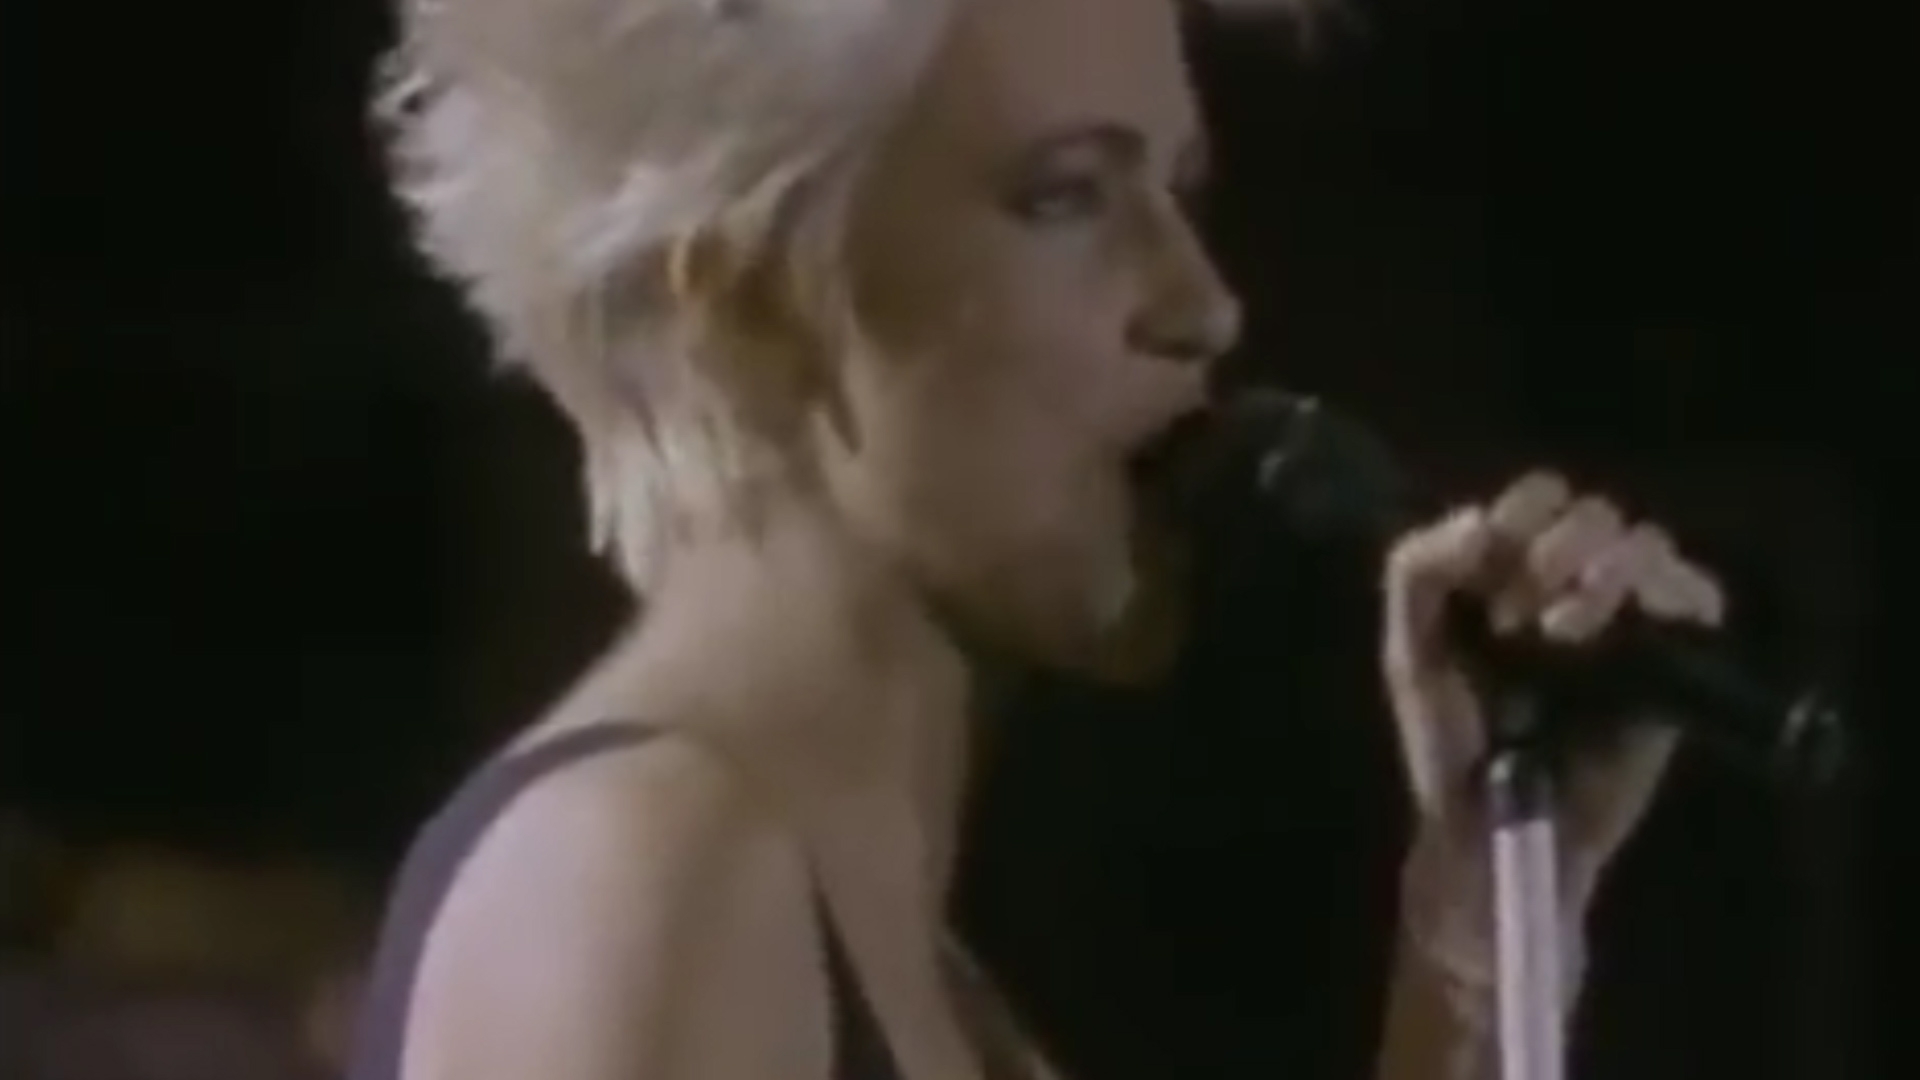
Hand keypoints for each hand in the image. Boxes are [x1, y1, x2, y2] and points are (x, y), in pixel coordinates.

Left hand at [1380, 471, 1724, 985]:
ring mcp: (1630, 619)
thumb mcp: (1410, 649)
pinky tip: (1618, 633)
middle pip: (1593, 512)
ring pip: (1647, 543)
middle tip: (1517, 616)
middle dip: (1554, 549)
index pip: (1539, 496)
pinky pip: (1700, 596)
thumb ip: (1419, 570)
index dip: (1518, 518)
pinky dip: (1669, 594)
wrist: (1492, 824)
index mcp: (1513, 568)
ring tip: (1559, 633)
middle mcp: (1576, 582)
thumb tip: (1481, 521)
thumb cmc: (1448, 738)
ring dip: (1601, 571)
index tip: (1487, 577)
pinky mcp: (1675, 663)